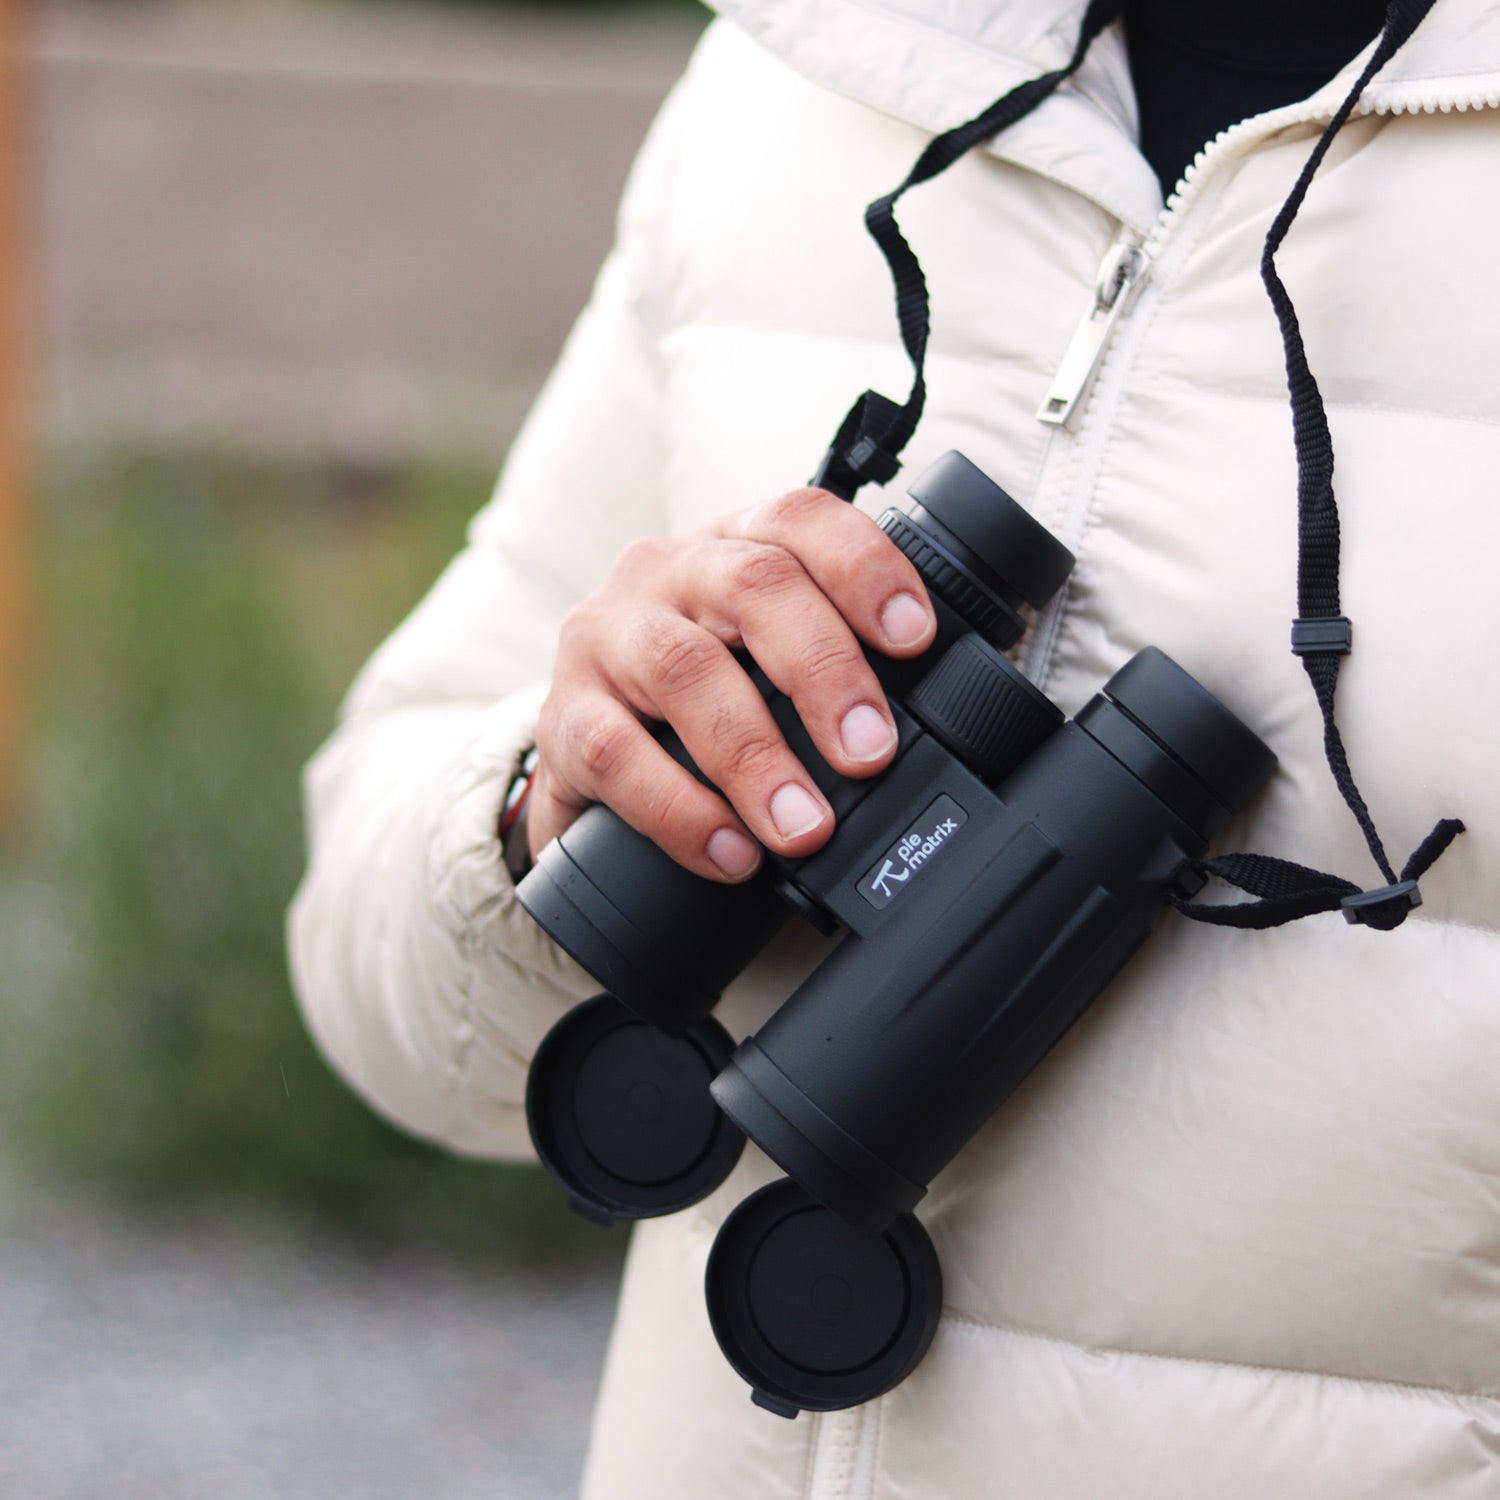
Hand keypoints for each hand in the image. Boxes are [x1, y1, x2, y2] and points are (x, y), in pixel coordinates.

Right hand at [528, 487, 935, 880]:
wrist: (592, 751)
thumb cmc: (708, 701)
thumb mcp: (768, 664)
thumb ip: (836, 676)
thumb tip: (939, 744)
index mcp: (734, 545)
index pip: (801, 519)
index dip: (865, 566)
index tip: (916, 638)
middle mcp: (667, 572)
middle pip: (753, 583)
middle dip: (823, 669)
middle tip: (870, 752)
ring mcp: (607, 637)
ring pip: (684, 668)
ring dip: (755, 754)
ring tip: (803, 826)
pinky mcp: (564, 715)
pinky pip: (616, 753)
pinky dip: (681, 811)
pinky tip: (731, 853)